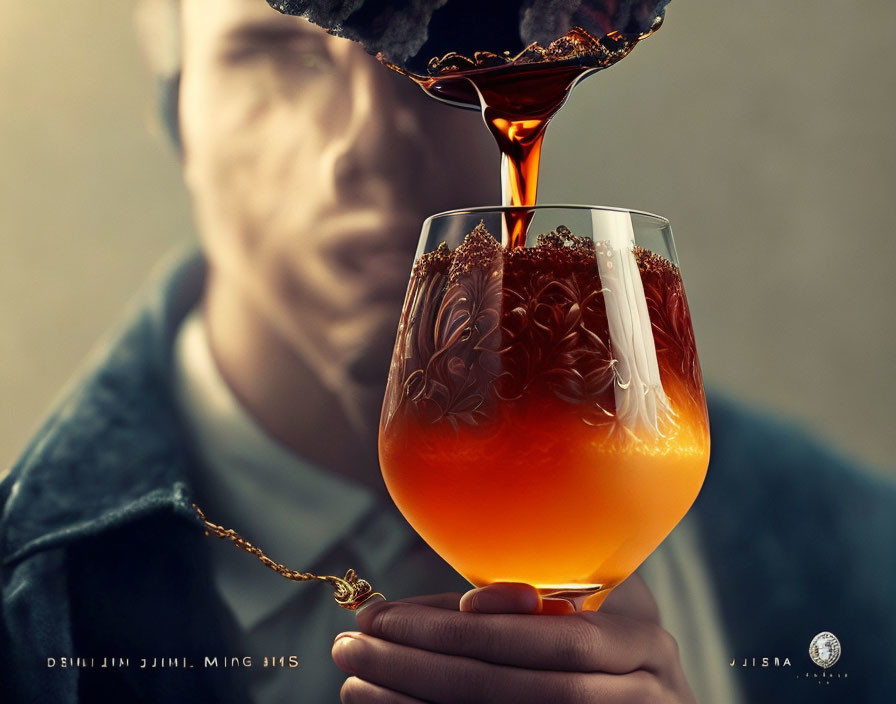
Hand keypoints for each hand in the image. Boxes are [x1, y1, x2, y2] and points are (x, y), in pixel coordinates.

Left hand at [331, 573, 696, 702]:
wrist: (649, 703)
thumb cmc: (612, 643)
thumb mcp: (594, 608)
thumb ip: (534, 603)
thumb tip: (466, 603)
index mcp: (642, 645)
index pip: (555, 641)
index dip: (474, 631)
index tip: (393, 615)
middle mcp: (638, 698)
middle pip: (514, 690)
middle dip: (423, 666)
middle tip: (353, 642)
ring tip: (354, 683)